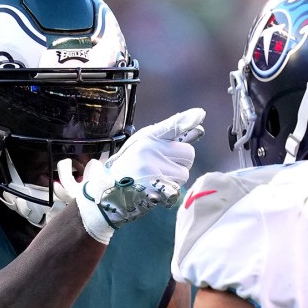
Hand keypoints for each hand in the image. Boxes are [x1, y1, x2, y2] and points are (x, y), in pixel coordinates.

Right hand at [58, 108, 205, 243]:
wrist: (107, 192)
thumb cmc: (128, 168)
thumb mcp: (143, 147)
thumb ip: (168, 139)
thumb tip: (199, 128)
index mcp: (146, 137)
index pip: (172, 126)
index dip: (187, 119)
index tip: (200, 114)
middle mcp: (149, 149)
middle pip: (188, 154)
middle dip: (180, 163)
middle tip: (162, 168)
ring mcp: (152, 168)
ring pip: (184, 173)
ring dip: (174, 179)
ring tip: (155, 180)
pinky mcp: (154, 187)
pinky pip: (176, 189)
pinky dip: (169, 193)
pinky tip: (154, 191)